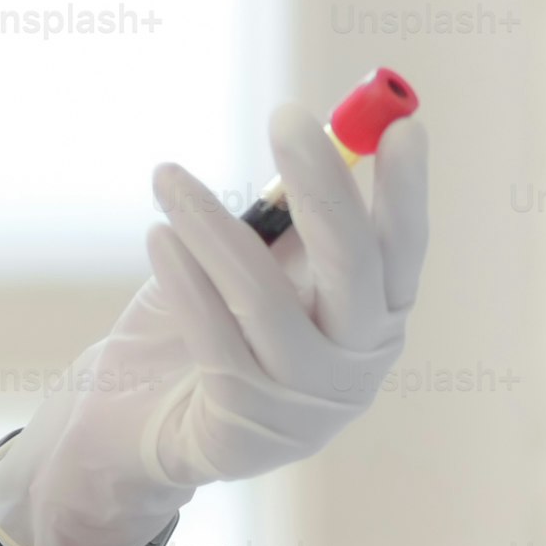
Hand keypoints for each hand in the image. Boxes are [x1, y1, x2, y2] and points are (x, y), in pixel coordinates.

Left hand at [0, 102, 430, 545]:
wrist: (139, 422)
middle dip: (324, 187)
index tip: (401, 124)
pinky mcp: (243, 431)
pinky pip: (213, 339)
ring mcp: (303, 403)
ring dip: (213, 227)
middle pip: (355, 270)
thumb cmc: (207, 326)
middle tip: (288, 115)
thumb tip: (315, 132)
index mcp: (375, 321)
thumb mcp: (258, 268)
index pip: (403, 249)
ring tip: (167, 176)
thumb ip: (289, 221)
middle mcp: (355, 365)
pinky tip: (157, 235)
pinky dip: (183, 280)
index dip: (407, 190)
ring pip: (266, 301)